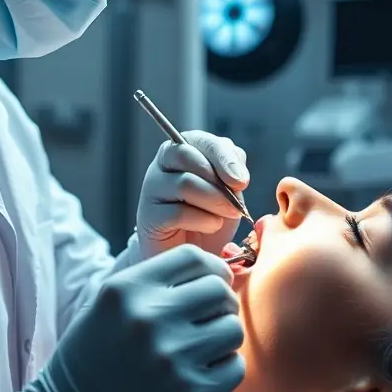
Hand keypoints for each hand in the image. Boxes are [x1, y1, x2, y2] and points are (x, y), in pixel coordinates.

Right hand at [21, 245, 244, 391]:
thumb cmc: (90, 366)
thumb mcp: (104, 309)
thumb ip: (150, 286)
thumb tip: (209, 272)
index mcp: (125, 291)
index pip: (192, 258)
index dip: (210, 268)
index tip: (212, 282)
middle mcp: (150, 319)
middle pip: (218, 290)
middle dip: (220, 303)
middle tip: (210, 319)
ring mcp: (173, 359)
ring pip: (232, 329)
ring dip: (222, 339)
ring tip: (199, 352)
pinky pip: (233, 368)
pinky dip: (222, 371)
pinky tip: (198, 378)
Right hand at [136, 130, 249, 257]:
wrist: (193, 251)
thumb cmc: (209, 215)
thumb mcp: (228, 191)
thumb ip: (232, 174)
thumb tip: (237, 175)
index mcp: (183, 150)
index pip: (201, 141)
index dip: (224, 158)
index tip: (242, 181)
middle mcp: (163, 165)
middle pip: (186, 155)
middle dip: (218, 179)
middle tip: (236, 202)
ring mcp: (152, 189)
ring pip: (185, 183)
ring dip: (215, 201)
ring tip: (227, 215)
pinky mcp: (149, 216)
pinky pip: (177, 212)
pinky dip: (202, 220)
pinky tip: (211, 225)